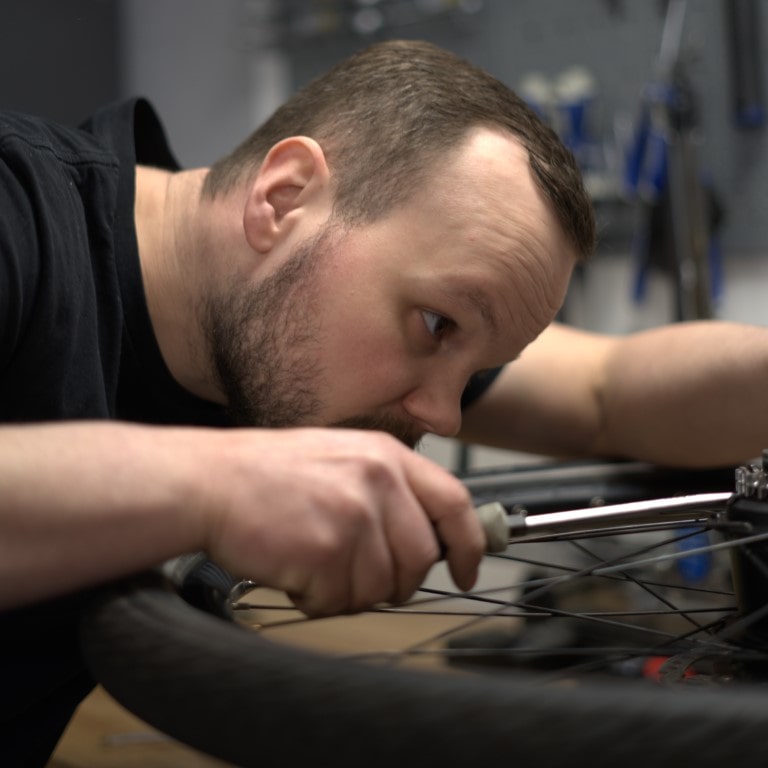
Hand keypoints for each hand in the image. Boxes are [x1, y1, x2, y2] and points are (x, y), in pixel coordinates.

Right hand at [201, 428, 484, 615]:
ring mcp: (354, 514)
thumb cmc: (267, 475)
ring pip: (380, 587)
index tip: (468, 570)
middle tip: (355, 577)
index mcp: (386, 456)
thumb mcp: (341, 460)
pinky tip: (293, 570)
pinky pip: (339, 600)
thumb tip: (426, 541)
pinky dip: (316, 599)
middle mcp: (378, 480)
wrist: (209, 482)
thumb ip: (388, 492)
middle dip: (394, 582)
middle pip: (420, 558)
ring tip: (311, 563)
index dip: (469, 544)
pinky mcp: (327, 549)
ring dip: (346, 590)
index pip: (454, 502)